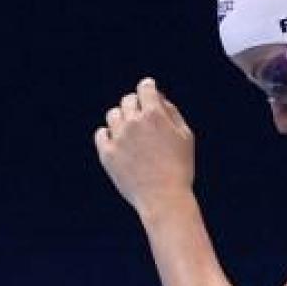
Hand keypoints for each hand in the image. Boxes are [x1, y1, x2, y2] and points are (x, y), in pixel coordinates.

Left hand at [94, 78, 194, 220]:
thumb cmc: (179, 167)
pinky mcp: (107, 154)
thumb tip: (159, 99)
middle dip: (136, 105)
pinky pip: (101, 134)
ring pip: (113, 115)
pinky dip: (108, 135)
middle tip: (142, 119)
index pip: (145, 87)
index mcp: (154, 115)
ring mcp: (118, 138)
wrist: (164, 198)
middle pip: (127, 100)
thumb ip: (172, 112)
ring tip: (131, 133)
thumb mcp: (185, 136)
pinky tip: (118, 143)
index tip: (149, 93)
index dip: (148, 88)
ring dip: (122, 119)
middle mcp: (133, 122)